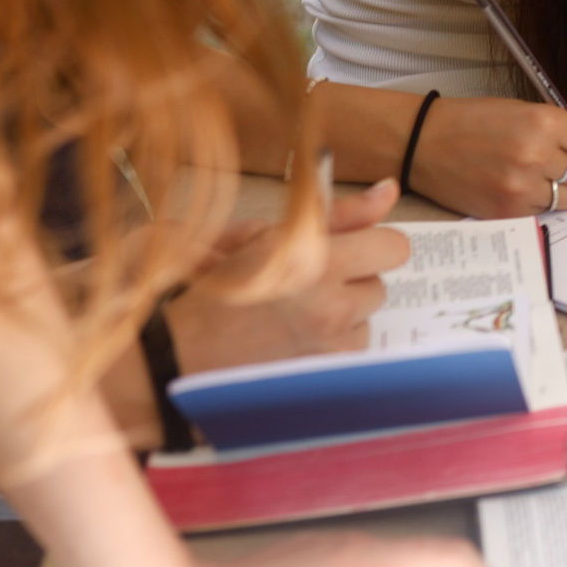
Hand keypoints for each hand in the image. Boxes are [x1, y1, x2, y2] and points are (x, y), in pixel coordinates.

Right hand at [169, 182, 409, 371]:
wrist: (172, 349)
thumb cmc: (212, 286)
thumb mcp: (266, 234)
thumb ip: (337, 214)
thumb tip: (388, 190)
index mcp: (314, 260)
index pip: (394, 247)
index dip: (371, 244)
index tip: (350, 246)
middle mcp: (329, 306)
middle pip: (379, 286)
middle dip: (352, 281)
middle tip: (308, 283)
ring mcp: (326, 348)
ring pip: (365, 321)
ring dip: (342, 316)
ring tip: (296, 314)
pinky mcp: (320, 377)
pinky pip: (348, 353)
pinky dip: (330, 346)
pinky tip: (294, 341)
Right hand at [410, 97, 566, 218]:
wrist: (423, 143)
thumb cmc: (473, 121)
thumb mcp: (525, 107)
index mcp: (545, 123)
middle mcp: (537, 156)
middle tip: (562, 161)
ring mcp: (522, 188)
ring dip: (564, 189)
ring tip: (540, 175)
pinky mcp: (509, 212)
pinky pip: (547, 212)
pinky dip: (540, 202)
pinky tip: (520, 186)